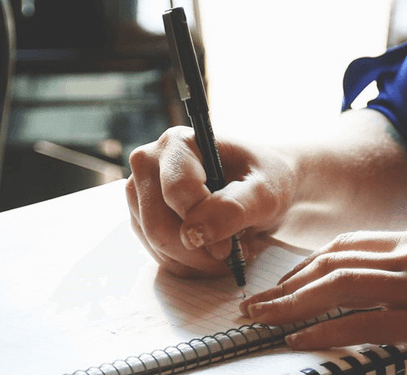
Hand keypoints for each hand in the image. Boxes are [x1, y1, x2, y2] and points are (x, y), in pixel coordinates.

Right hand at [125, 126, 295, 277]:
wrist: (262, 185)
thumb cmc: (265, 179)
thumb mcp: (265, 192)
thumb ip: (233, 208)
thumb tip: (193, 234)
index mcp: (178, 143)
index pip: (176, 192)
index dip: (204, 224)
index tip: (231, 246)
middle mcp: (149, 163)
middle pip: (158, 224)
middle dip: (197, 250)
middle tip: (231, 254)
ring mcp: (140, 192)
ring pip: (155, 244)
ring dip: (195, 260)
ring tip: (227, 250)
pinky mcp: (142, 217)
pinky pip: (158, 255)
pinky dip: (188, 264)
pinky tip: (211, 253)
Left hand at [238, 229, 406, 372]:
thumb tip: (393, 288)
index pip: (346, 246)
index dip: (306, 266)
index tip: (283, 284)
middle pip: (331, 263)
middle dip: (286, 284)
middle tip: (255, 304)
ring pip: (338, 287)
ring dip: (291, 304)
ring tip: (261, 320)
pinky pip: (363, 323)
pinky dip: (324, 331)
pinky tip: (299, 340)